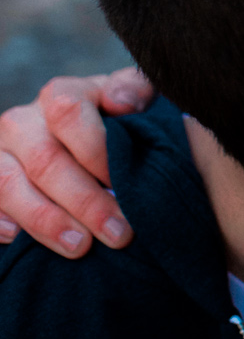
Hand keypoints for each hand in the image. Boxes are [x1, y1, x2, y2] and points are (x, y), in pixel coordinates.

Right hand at [0, 67, 152, 257]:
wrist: (86, 142)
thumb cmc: (116, 123)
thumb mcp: (133, 101)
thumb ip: (134, 92)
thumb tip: (122, 101)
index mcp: (60, 96)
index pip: (68, 114)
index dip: (96, 151)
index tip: (123, 182)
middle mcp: (22, 121)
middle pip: (45, 159)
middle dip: (85, 201)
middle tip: (119, 233)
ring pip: (8, 185)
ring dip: (46, 220)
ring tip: (80, 246)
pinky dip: (1, 223)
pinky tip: (24, 241)